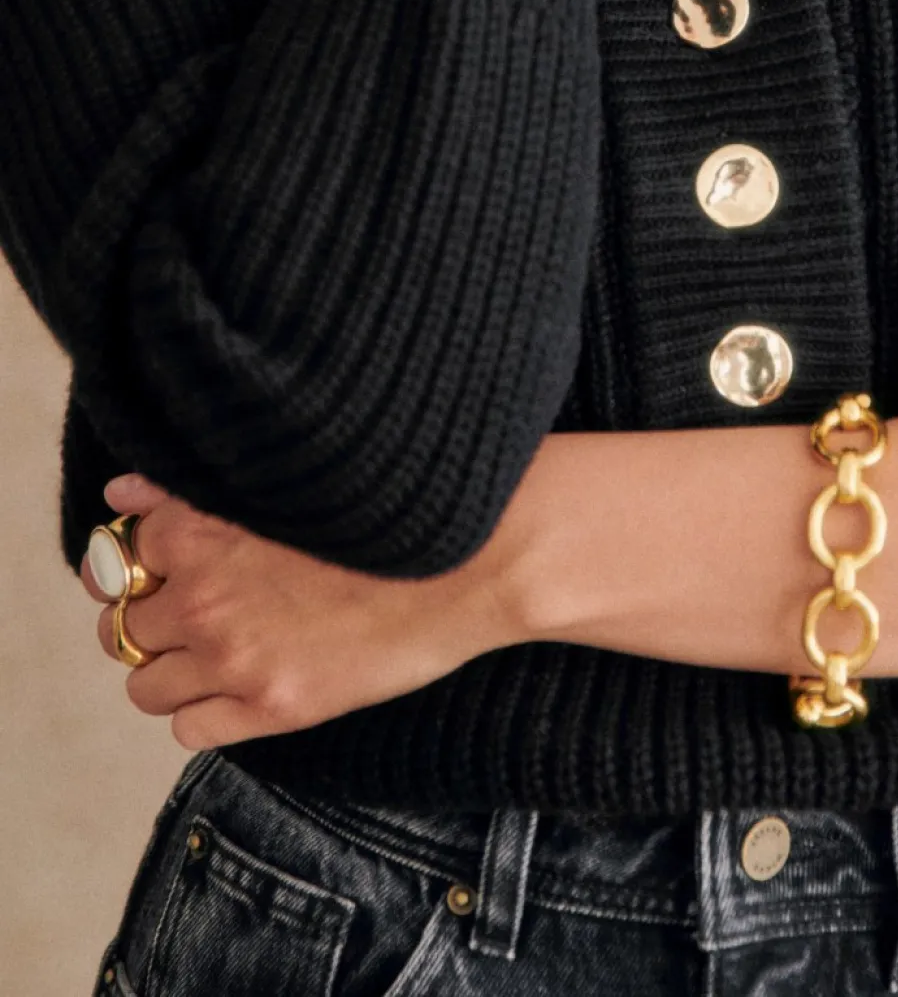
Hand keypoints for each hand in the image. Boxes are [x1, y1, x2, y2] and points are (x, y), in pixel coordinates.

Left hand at [80, 473, 509, 749]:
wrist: (470, 556)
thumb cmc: (385, 503)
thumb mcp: (278, 479)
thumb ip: (184, 490)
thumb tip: (118, 494)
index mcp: (197, 529)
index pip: (116, 561)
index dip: (140, 568)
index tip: (166, 570)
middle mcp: (201, 595)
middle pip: (122, 627)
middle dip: (152, 620)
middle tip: (201, 611)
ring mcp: (233, 657)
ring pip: (146, 685)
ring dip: (171, 669)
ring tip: (221, 651)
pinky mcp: (272, 707)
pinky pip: (189, 729)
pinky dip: (205, 711)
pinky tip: (245, 685)